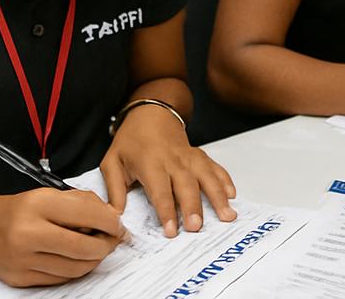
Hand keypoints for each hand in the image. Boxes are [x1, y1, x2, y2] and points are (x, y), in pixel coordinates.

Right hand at [0, 187, 124, 286]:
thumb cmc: (20, 210)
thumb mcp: (49, 195)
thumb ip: (82, 203)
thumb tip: (111, 217)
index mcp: (37, 205)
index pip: (86, 215)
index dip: (110, 222)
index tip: (119, 224)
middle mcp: (28, 233)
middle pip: (83, 248)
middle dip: (106, 245)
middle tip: (114, 239)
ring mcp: (23, 260)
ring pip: (75, 268)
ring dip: (95, 260)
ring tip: (99, 248)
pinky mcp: (22, 279)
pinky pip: (61, 279)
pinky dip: (77, 269)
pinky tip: (79, 259)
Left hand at [101, 103, 236, 237]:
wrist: (150, 113)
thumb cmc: (130, 141)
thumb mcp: (112, 162)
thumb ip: (113, 191)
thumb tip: (116, 217)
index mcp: (150, 163)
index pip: (160, 190)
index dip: (166, 211)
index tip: (171, 231)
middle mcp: (173, 160)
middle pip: (186, 185)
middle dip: (193, 207)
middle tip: (196, 228)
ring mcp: (189, 156)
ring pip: (206, 176)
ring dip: (217, 196)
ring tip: (227, 216)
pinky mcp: (199, 155)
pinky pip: (215, 167)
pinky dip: (225, 180)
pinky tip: (232, 195)